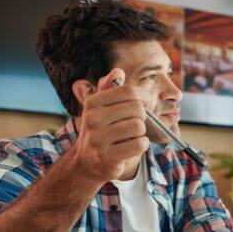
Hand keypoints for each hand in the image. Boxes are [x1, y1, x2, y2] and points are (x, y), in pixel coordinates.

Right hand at [70, 68, 151, 182]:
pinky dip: (141, 145)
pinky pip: (139, 144)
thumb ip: (111, 88)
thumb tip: (118, 71)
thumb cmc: (103, 130)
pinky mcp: (107, 157)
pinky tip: (130, 147)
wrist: (88, 161)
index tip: (143, 103)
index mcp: (93, 102)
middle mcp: (92, 119)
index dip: (143, 97)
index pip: (129, 91)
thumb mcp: (103, 107)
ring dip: (140, 133)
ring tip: (128, 136)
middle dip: (141, 117)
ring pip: (139, 127)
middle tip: (131, 124)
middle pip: (137, 109)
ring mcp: (98, 139)